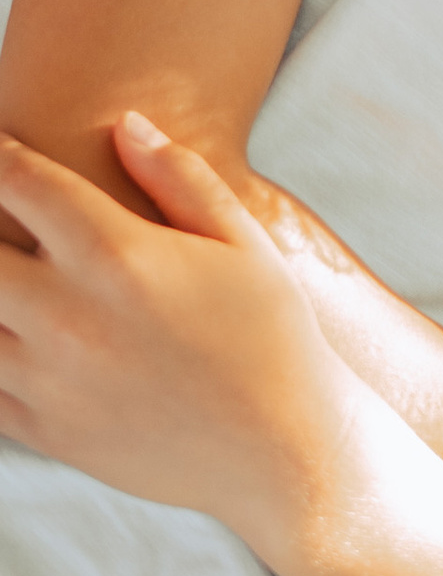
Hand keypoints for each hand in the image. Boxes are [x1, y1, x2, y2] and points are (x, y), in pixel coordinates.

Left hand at [0, 115, 358, 545]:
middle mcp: (68, 316)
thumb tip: (126, 125)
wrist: (281, 450)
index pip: (23, 185)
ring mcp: (48, 380)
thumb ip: (181, 177)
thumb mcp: (243, 241)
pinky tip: (17, 333)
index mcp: (119, 257)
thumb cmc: (272, 333)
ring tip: (15, 274)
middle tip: (2, 218)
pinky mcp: (45, 430)